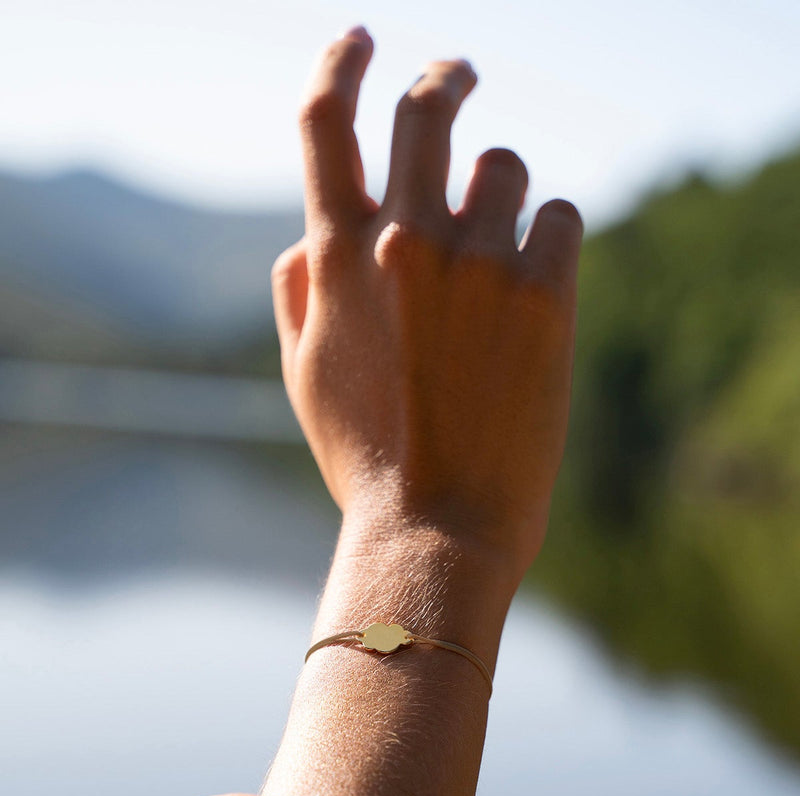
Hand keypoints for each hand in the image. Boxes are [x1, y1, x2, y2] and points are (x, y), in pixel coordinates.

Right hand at [272, 26, 582, 585]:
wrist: (440, 528)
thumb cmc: (368, 459)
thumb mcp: (304, 377)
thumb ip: (298, 292)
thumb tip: (309, 235)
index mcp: (336, 258)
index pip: (325, 117)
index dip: (340, 61)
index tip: (362, 42)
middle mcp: (405, 241)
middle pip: (426, 108)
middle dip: (444, 79)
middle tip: (460, 75)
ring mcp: (478, 263)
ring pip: (504, 165)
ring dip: (501, 194)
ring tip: (501, 255)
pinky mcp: (544, 295)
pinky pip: (561, 216)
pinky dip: (549, 240)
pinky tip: (538, 289)